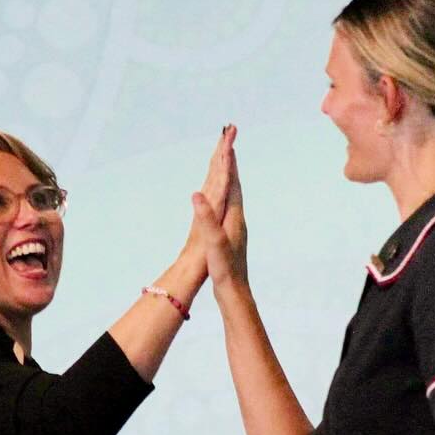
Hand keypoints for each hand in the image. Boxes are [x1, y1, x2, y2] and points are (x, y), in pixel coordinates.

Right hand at [190, 130, 246, 287]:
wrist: (235, 293)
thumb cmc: (225, 269)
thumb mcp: (213, 242)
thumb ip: (206, 218)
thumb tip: (197, 193)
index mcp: (234, 217)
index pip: (232, 183)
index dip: (229, 162)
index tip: (228, 141)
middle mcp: (237, 219)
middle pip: (235, 186)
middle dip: (231, 165)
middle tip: (229, 144)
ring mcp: (235, 228)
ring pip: (232, 196)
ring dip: (229, 179)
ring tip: (227, 167)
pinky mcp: (230, 237)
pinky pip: (227, 209)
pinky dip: (224, 197)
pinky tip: (221, 203)